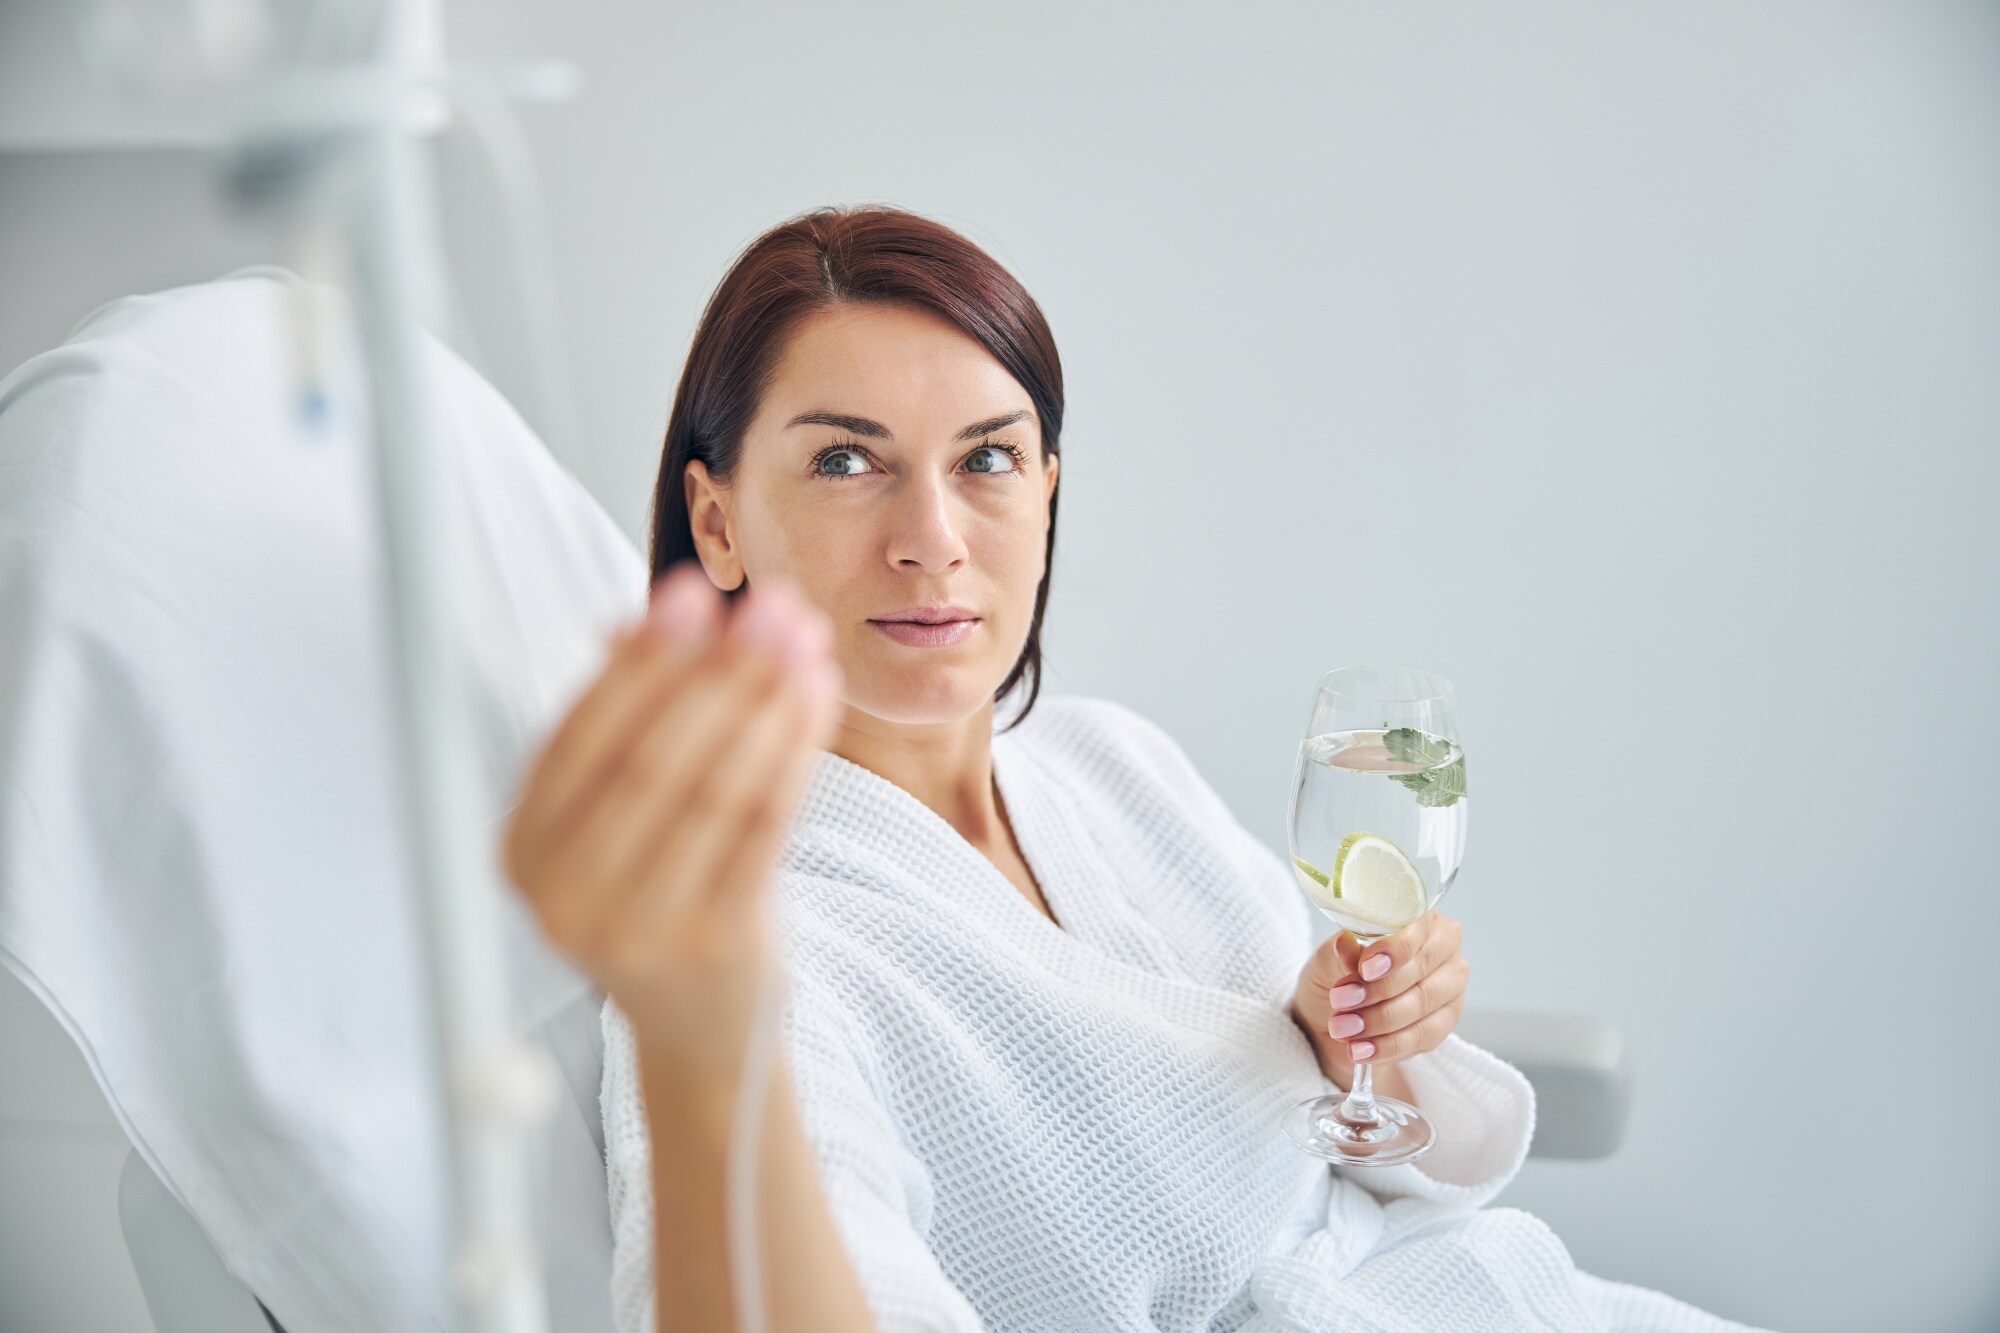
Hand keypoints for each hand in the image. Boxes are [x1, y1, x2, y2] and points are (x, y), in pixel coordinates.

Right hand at [501, 560, 842, 1085]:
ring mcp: (636, 927)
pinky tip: (815, 699)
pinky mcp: (713, 942)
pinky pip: (763, 825)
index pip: (582, 735)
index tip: (691, 593)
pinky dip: (793, 751)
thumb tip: (655, 615)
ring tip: (804, 642)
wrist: (701, 1026)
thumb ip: (626, 721)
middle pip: (651, 756)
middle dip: (719, 670)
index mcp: (522, 850)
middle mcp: (564, 894)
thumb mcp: (619, 816)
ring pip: (714, 788)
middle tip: (771, 609)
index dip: (641, 658)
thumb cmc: (659, 895)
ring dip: (767, 701)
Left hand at [1290, 908, 1468, 1089]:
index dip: (1393, 950)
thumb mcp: (1327, 959)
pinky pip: (1422, 1037)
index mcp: (1419, 918)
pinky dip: (1388, 1046)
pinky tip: (1361, 1051)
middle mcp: (1444, 948)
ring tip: (1342, 1028)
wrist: (1332, 1013)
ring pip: (1421, 1005)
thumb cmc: (1336, 973)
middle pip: (1419, 970)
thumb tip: (1346, 945)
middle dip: (1376, 991)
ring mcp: (1450, 986)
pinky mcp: (1446, 1022)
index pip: (1417, 929)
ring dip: (1379, 1020)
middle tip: (1340, 1002)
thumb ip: (1341, 953)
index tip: (1365, 968)